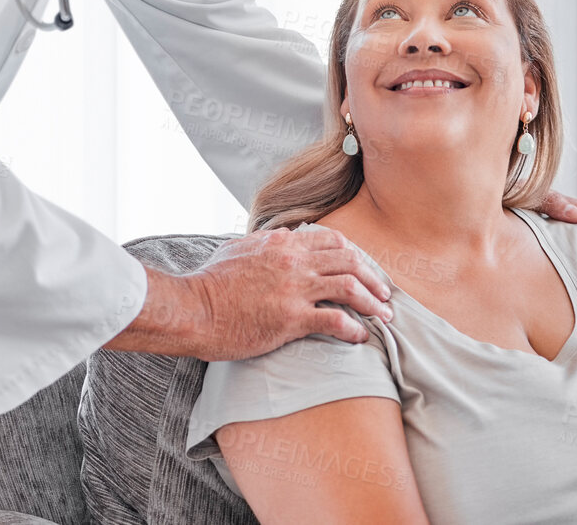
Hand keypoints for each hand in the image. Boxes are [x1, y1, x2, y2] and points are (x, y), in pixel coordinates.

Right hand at [104, 226, 395, 359]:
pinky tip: (360, 337)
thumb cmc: (208, 285)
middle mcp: (293, 260)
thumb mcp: (237, 250)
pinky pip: (335, 320)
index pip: (331, 240)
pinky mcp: (291, 318)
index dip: (355, 255)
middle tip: (385, 294)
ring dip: (373, 302)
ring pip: (350, 287)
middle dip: (373, 277)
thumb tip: (273, 242)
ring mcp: (294, 288)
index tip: (364, 269)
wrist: (192, 309)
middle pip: (349, 260)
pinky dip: (354, 328)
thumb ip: (262, 245)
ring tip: (384, 316)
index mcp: (281, 242)